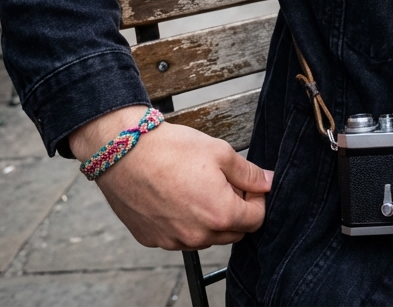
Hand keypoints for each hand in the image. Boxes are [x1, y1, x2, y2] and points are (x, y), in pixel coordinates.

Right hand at [68, 106, 271, 249]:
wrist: (124, 152)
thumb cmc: (173, 150)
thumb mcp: (221, 153)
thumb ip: (249, 173)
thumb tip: (268, 182)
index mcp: (220, 215)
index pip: (257, 219)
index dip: (258, 199)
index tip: (249, 184)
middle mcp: (197, 236)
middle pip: (233, 232)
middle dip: (237, 211)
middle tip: (225, 184)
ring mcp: (173, 241)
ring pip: (207, 237)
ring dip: (211, 219)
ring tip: (199, 188)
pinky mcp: (153, 240)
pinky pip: (180, 237)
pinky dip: (186, 222)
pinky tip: (177, 197)